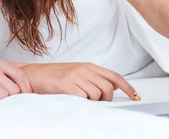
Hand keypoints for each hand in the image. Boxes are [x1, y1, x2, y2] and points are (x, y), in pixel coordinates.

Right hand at [21, 62, 138, 100]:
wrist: (34, 76)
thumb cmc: (53, 77)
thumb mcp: (76, 73)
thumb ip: (93, 78)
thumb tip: (112, 87)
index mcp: (88, 66)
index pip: (114, 76)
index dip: (127, 87)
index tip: (135, 96)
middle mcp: (84, 69)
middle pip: (108, 88)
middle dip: (105, 99)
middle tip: (94, 101)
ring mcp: (76, 76)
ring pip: (97, 95)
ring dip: (91, 102)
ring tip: (78, 98)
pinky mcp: (67, 85)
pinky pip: (84, 98)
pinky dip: (81, 102)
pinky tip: (73, 99)